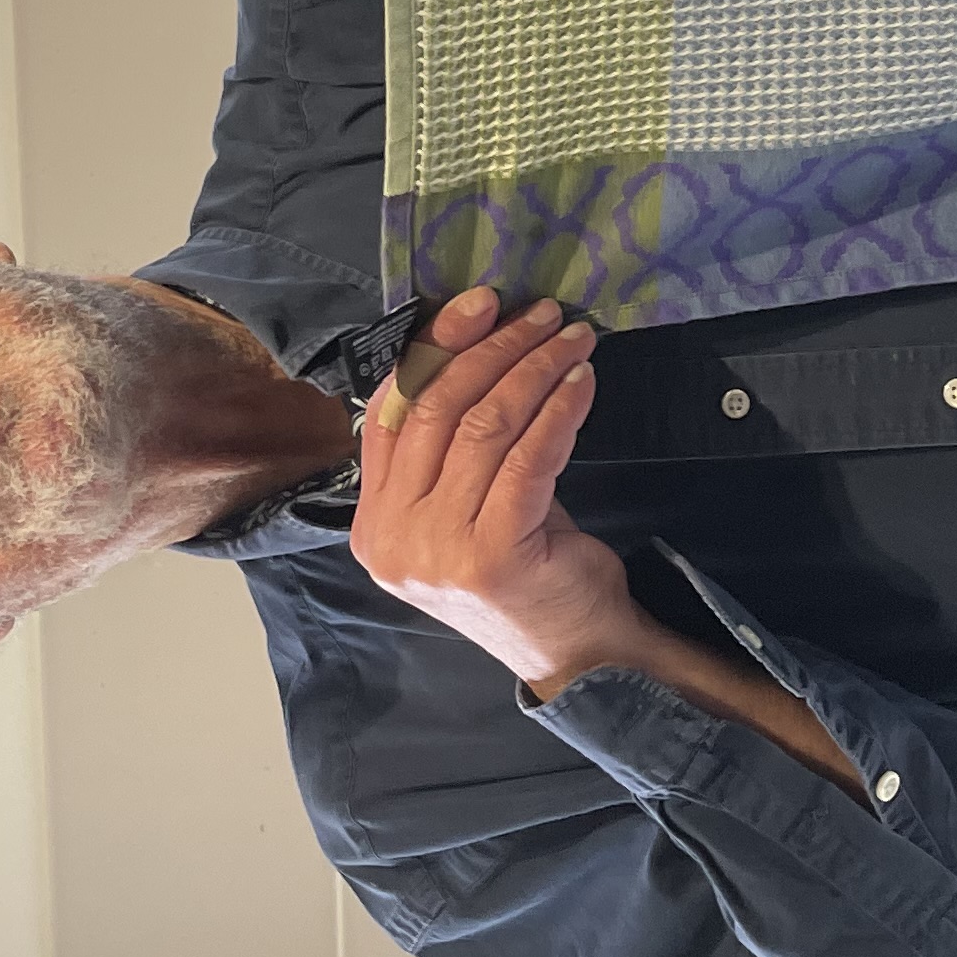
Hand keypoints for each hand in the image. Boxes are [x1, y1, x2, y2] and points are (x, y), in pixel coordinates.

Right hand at [349, 287, 639, 693]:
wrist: (576, 652)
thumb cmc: (527, 566)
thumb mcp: (468, 505)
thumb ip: (450, 446)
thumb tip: (474, 340)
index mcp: (375, 524)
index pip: (391, 413)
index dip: (434, 349)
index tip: (481, 305)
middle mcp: (393, 539)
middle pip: (436, 412)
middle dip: (492, 350)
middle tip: (541, 315)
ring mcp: (435, 552)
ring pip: (482, 428)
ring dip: (533, 371)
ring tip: (572, 340)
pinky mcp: (490, 556)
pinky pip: (527, 458)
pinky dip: (557, 410)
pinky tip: (581, 383)